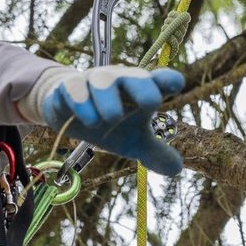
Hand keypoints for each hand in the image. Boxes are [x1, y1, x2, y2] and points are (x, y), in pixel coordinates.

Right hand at [17, 66, 184, 174]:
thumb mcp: (133, 141)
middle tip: (151, 103)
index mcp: (141, 91)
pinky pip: (74, 86)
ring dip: (109, 98)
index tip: (175, 86)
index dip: (169, 80)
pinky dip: (82, 101)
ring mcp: (94, 81)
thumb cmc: (110, 121)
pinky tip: (89, 121)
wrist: (69, 109)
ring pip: (102, 80)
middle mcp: (120, 81)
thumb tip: (177, 169)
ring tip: (112, 118)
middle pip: (135, 76)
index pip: (160, 79)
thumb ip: (155, 153)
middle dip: (144, 87)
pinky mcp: (69, 86)